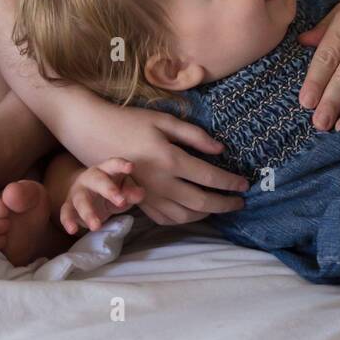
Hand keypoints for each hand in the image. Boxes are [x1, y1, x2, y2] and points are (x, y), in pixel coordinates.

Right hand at [60, 158, 143, 234]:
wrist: (86, 194)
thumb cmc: (111, 190)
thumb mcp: (123, 191)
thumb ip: (132, 192)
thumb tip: (140, 193)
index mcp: (106, 170)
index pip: (114, 164)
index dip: (122, 165)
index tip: (131, 167)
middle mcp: (90, 178)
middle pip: (98, 180)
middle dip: (109, 190)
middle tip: (121, 202)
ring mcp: (78, 191)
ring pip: (81, 199)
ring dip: (88, 212)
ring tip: (96, 226)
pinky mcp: (68, 205)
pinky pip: (66, 212)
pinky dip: (68, 221)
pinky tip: (72, 230)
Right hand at [68, 102, 247, 225]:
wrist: (94, 132)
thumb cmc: (131, 121)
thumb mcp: (164, 120)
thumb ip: (194, 135)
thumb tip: (220, 150)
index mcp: (171, 159)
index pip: (210, 177)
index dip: (231, 183)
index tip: (245, 185)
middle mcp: (161, 183)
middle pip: (201, 203)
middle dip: (225, 205)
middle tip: (239, 203)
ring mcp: (149, 196)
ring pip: (185, 216)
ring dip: (206, 215)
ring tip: (219, 206)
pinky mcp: (139, 201)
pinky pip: (165, 219)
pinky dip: (184, 219)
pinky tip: (192, 212)